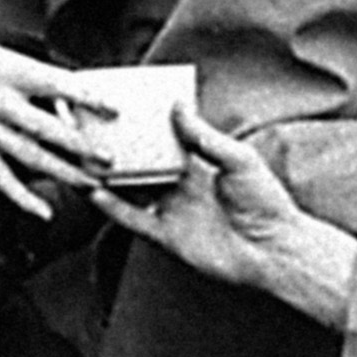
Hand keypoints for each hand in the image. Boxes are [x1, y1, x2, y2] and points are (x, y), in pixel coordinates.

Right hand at [0, 13, 107, 220]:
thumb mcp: (13, 59)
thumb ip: (46, 81)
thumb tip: (84, 105)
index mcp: (12, 72)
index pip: (57, 86)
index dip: (88, 99)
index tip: (114, 111)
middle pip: (45, 128)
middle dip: (80, 146)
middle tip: (109, 159)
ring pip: (29, 157)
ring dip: (63, 173)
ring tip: (91, 183)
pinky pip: (1, 179)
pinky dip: (23, 198)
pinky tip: (45, 211)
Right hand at [91, 105, 355, 330]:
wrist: (273, 249)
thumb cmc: (266, 202)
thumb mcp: (238, 159)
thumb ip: (204, 136)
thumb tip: (178, 107)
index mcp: (200, 164)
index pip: (164, 140)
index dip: (144, 125)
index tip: (123, 107)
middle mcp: (181, 186)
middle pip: (142, 163)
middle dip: (119, 148)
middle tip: (93, 129)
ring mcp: (172, 210)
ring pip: (131, 189)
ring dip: (109, 176)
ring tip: (83, 157)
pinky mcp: (167, 235)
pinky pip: (133, 219)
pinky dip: (113, 207)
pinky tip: (94, 192)